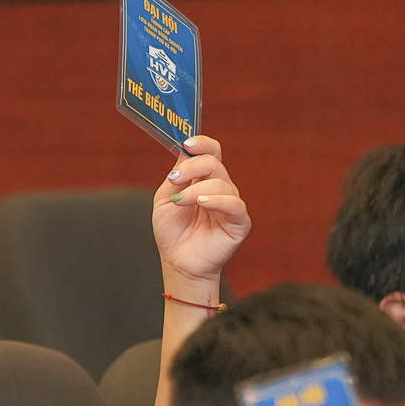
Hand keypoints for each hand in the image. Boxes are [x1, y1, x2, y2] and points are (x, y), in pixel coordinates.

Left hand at [151, 137, 250, 294]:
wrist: (178, 262)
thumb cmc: (172, 232)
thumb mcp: (165, 199)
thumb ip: (176, 178)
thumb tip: (184, 153)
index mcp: (203, 178)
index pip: (211, 152)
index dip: (201, 144)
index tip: (187, 143)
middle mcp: (220, 187)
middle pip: (214, 163)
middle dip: (193, 166)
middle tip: (174, 178)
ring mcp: (230, 204)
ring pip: (221, 183)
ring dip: (197, 190)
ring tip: (181, 202)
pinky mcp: (239, 222)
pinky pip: (234, 204)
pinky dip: (218, 200)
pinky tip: (202, 203)